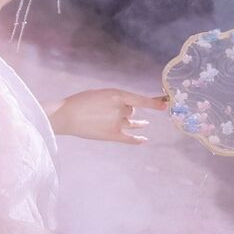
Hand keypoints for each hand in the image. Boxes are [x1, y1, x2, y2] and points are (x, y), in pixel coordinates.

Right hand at [48, 89, 168, 143]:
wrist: (66, 116)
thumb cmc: (81, 102)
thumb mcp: (101, 94)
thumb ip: (116, 100)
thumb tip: (130, 111)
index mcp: (116, 95)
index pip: (141, 100)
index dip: (154, 102)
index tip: (166, 104)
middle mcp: (119, 109)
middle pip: (131, 110)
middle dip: (125, 110)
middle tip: (110, 110)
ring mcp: (117, 123)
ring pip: (130, 121)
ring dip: (132, 121)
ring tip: (144, 124)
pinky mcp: (112, 135)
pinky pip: (129, 138)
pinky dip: (138, 139)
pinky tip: (144, 140)